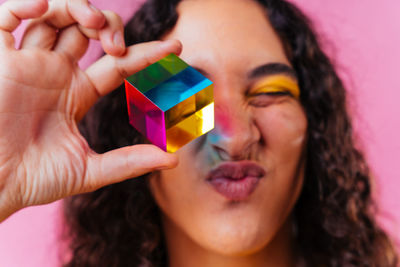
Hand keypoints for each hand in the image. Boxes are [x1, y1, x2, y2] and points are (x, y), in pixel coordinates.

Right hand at [0, 0, 180, 221]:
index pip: (119, 64)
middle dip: (109, 26)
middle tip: (116, 46)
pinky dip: (26, 4)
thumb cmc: (34, 180)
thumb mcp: (90, 170)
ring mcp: (27, 63)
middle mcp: (55, 73)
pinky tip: (45, 7)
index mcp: (77, 93)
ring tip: (94, 22)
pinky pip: (6, 16)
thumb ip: (131, 163)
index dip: (146, 54)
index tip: (175, 48)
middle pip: (88, 30)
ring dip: (78, 8)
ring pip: (55, 15)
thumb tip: (173, 161)